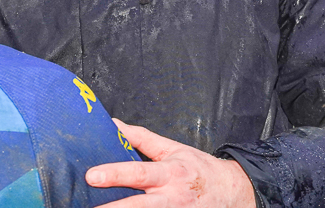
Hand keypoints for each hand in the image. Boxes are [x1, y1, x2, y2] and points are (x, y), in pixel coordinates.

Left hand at [86, 119, 256, 207]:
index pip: (138, 172)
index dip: (115, 173)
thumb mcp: (173, 149)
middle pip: (138, 206)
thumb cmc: (198, 169)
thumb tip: (114, 125)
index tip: (92, 175)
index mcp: (170, 173)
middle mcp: (171, 197)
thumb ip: (142, 139)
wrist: (232, 192)